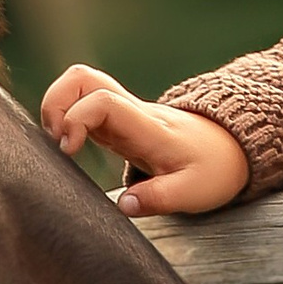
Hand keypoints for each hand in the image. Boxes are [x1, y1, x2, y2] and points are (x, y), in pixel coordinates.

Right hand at [40, 66, 249, 215]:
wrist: (228, 150)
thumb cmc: (211, 170)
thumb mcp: (194, 192)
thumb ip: (159, 198)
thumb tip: (124, 205)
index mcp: (147, 127)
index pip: (103, 101)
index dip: (76, 118)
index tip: (69, 150)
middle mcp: (131, 112)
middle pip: (82, 77)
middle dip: (55, 103)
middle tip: (56, 143)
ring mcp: (122, 112)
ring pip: (79, 84)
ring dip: (56, 107)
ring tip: (60, 145)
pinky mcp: (115, 121)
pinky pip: (82, 102)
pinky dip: (64, 116)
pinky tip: (69, 146)